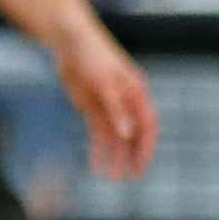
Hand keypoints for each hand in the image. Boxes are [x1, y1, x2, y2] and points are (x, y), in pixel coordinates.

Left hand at [55, 32, 159, 181]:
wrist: (70, 41)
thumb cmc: (92, 56)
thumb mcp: (104, 83)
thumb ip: (116, 109)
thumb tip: (127, 135)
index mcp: (137, 94)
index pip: (148, 125)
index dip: (147, 146)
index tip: (142, 165)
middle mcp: (126, 103)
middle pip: (134, 135)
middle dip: (133, 157)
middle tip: (130, 178)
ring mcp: (109, 106)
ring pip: (115, 138)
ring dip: (115, 157)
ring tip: (112, 178)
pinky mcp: (93, 109)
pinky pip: (98, 134)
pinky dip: (98, 150)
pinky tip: (96, 165)